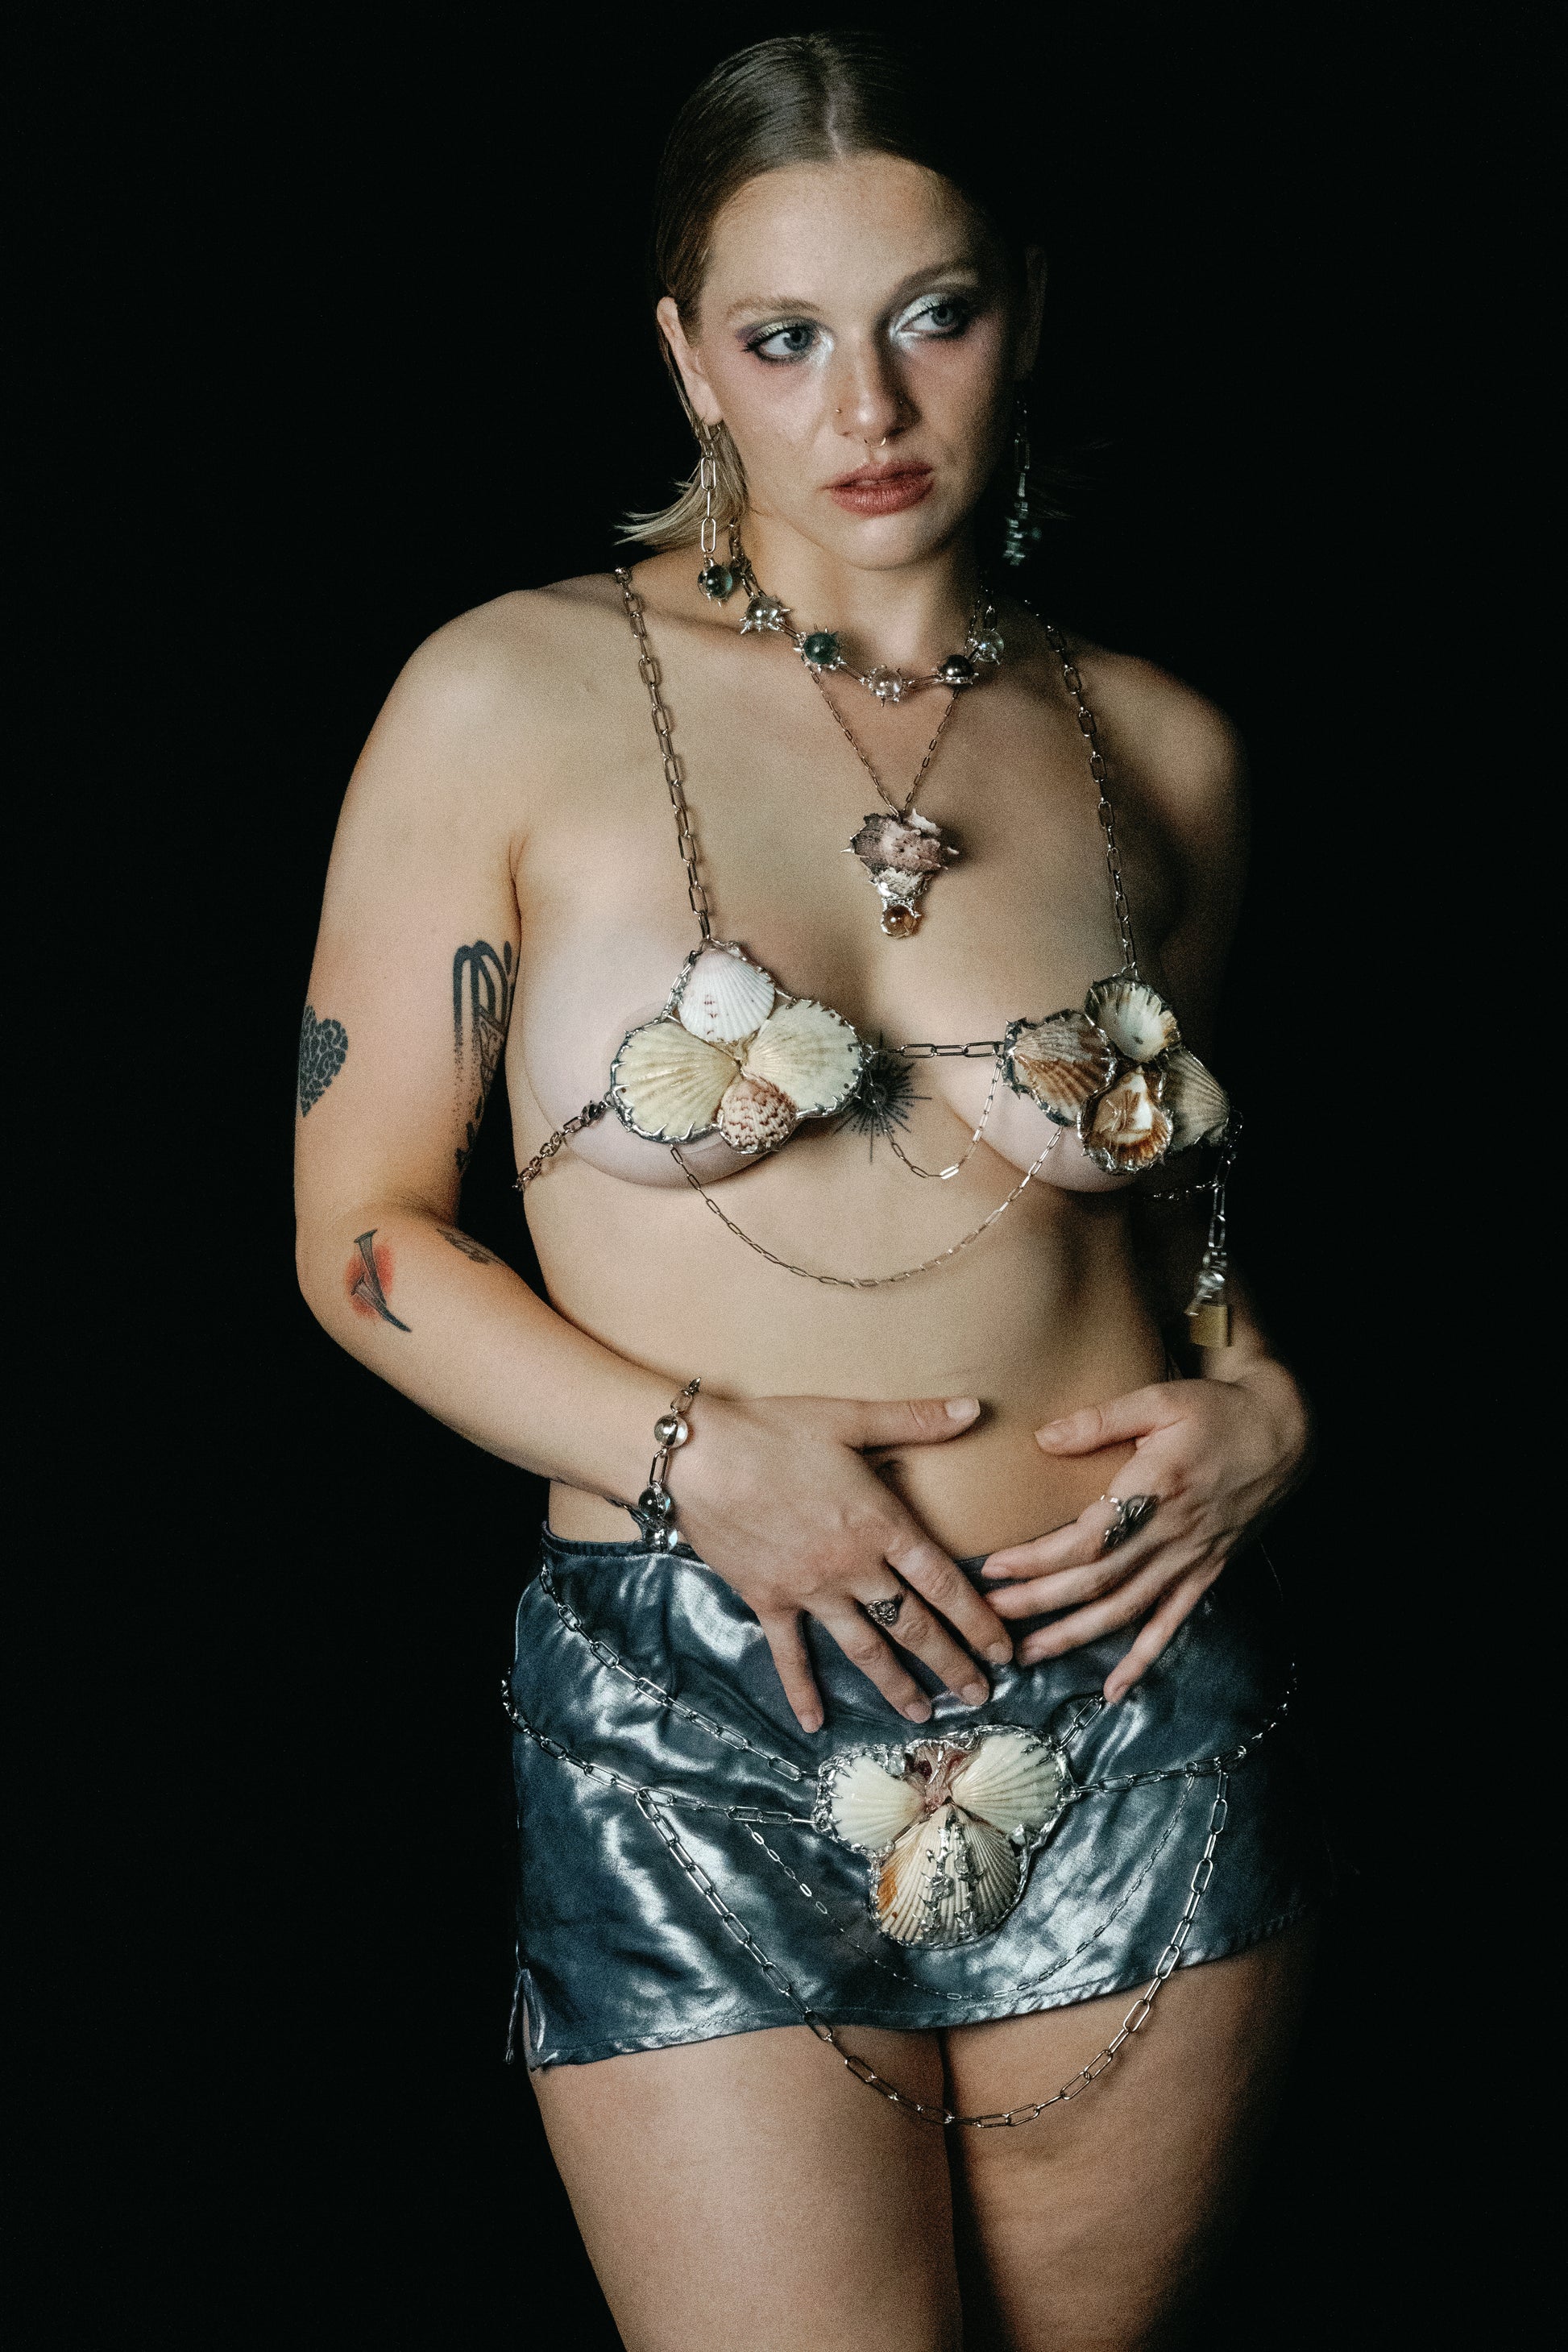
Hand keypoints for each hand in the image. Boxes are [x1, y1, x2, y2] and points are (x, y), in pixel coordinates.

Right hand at [669, 1394, 1011, 1733]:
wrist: (697, 1457)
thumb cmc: (773, 1430)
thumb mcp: (849, 1416)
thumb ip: (914, 1419)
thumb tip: (974, 1408)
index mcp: (880, 1523)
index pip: (943, 1582)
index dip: (978, 1620)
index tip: (1004, 1651)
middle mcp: (852, 1566)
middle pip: (912, 1625)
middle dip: (950, 1664)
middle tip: (979, 1696)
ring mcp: (810, 1589)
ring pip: (864, 1648)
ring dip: (895, 1685)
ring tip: (922, 1715)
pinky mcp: (768, 1600)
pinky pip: (790, 1654)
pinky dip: (801, 1690)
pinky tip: (814, 1724)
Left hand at [979, 1363, 1309, 1702]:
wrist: (1283, 1434)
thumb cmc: (1217, 1411)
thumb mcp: (1158, 1401)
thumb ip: (1099, 1420)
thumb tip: (1044, 1439)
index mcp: (1155, 1490)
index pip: (1087, 1539)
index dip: (1039, 1559)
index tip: (995, 1568)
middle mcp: (1171, 1535)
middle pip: (1096, 1582)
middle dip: (1039, 1603)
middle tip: (989, 1619)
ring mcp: (1189, 1560)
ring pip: (1125, 1611)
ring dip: (1074, 1636)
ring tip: (1028, 1653)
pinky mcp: (1206, 1574)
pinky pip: (1171, 1624)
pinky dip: (1143, 1660)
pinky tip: (1114, 1688)